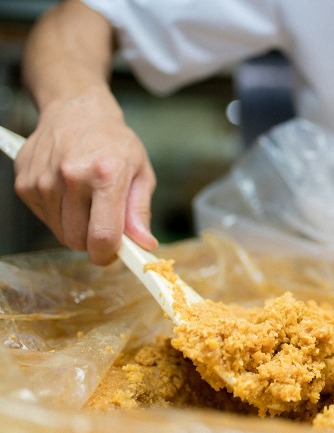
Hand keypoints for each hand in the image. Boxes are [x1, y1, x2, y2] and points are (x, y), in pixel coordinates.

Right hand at [14, 88, 156, 264]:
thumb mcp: (141, 172)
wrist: (77, 111)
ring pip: (60, 233)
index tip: (114, 254)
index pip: (102, 236)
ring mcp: (43, 180)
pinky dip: (59, 214)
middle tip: (104, 222)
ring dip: (76, 226)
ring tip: (87, 200)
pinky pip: (45, 219)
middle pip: (78, 240)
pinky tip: (69, 192)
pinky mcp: (25, 183)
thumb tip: (143, 244)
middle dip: (93, 240)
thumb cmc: (114, 143)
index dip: (109, 254)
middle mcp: (71, 176)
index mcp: (106, 174)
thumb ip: (140, 211)